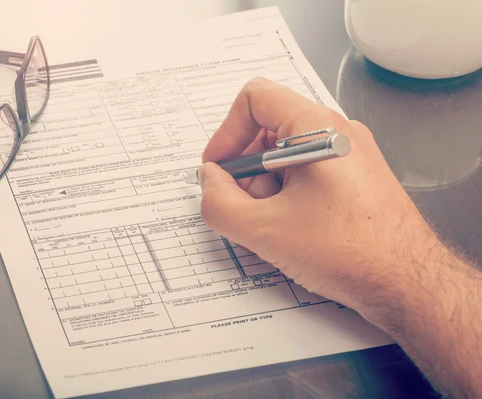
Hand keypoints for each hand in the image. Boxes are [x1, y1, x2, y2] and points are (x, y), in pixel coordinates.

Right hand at [199, 77, 436, 312]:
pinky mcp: (355, 175)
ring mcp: (350, 153)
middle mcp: (337, 131)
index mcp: (316, 128)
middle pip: (269, 127)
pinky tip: (291, 225)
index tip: (219, 166)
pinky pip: (309, 168)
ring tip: (271, 220)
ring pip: (288, 151)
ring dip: (266, 182)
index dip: (226, 132)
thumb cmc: (351, 251)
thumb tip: (209, 183)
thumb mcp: (265, 230)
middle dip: (245, 165)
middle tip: (240, 201)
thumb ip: (219, 203)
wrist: (406, 282)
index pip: (255, 98)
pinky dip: (288, 190)